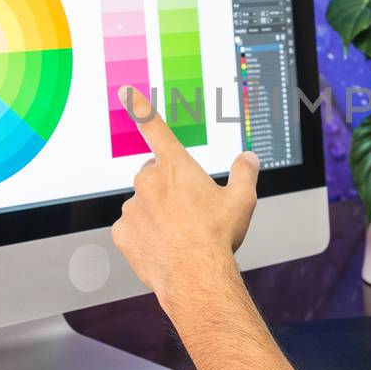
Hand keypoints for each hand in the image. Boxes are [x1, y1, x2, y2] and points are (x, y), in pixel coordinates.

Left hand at [111, 86, 259, 305]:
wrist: (195, 276)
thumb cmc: (216, 237)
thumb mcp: (241, 201)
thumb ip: (245, 173)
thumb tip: (248, 158)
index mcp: (176, 167)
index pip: (155, 129)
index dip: (140, 108)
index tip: (126, 93)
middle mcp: (149, 181)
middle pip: (153, 174)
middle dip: (166, 186)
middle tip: (187, 210)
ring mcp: (132, 207)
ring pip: (142, 203)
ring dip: (155, 213)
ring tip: (178, 234)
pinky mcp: (122, 232)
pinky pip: (131, 228)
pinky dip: (144, 235)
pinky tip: (162, 246)